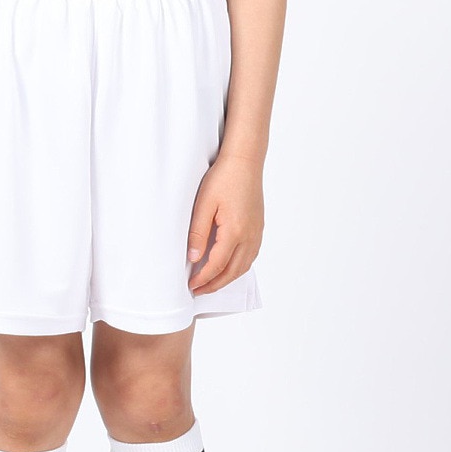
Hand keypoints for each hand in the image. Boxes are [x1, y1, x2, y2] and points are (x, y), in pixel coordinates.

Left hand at [186, 153, 264, 294]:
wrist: (245, 161)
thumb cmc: (224, 178)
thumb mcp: (203, 205)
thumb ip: (198, 234)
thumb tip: (193, 258)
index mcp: (235, 232)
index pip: (217, 265)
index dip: (203, 278)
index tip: (191, 285)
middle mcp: (249, 236)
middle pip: (232, 272)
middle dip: (215, 285)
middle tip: (199, 290)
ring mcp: (256, 233)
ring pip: (243, 266)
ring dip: (227, 278)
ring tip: (211, 283)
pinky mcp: (258, 228)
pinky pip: (250, 256)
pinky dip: (238, 267)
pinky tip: (228, 267)